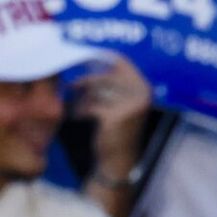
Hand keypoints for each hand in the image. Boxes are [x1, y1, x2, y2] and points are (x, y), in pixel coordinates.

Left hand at [71, 56, 152, 177]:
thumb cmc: (115, 128)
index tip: (80, 59)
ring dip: (83, 97)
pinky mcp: (116, 116)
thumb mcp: (118, 100)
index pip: (120, 60)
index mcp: (144, 87)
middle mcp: (142, 94)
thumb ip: (110, 80)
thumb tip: (88, 56)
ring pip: (96, 90)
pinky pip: (91, 105)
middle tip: (72, 87)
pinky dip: (82, 110)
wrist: (118, 159)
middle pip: (104, 75)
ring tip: (78, 106)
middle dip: (86, 82)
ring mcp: (131, 105)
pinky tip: (80, 116)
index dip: (98, 57)